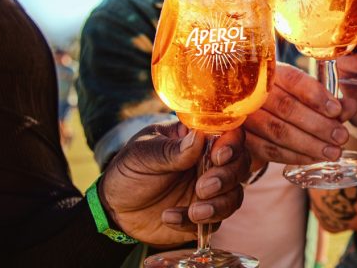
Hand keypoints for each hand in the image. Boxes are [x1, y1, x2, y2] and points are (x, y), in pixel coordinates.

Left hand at [100, 122, 250, 245]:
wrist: (115, 209)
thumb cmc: (129, 171)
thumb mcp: (143, 154)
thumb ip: (172, 149)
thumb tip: (199, 138)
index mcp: (197, 139)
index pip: (229, 134)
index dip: (232, 144)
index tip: (219, 156)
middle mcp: (210, 162)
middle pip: (241, 164)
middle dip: (227, 177)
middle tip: (202, 187)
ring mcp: (211, 189)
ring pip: (235, 195)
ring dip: (218, 205)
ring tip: (193, 211)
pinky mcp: (206, 214)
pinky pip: (216, 221)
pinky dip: (193, 222)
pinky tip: (169, 217)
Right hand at [243, 63, 356, 165]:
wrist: (254, 118)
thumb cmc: (288, 102)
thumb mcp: (309, 97)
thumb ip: (330, 102)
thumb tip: (351, 107)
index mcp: (273, 72)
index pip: (294, 80)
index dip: (316, 95)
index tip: (336, 111)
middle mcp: (254, 92)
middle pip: (287, 107)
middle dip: (318, 125)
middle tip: (341, 137)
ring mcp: (244, 115)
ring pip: (278, 131)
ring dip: (310, 145)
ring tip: (333, 152)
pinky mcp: (243, 139)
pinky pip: (269, 150)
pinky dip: (295, 156)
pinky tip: (314, 159)